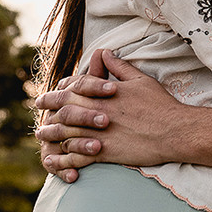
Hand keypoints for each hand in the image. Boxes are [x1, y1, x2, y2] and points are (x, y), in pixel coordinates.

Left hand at [36, 50, 185, 176]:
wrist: (174, 131)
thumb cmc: (160, 104)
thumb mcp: (140, 80)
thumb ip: (120, 67)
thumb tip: (105, 52)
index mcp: (105, 93)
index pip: (76, 85)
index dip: (63, 86)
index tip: (56, 87)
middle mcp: (97, 111)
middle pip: (64, 107)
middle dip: (48, 105)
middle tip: (38, 105)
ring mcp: (99, 133)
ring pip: (65, 133)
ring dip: (51, 133)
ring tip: (41, 134)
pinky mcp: (103, 153)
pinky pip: (76, 156)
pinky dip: (63, 159)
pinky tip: (56, 159)